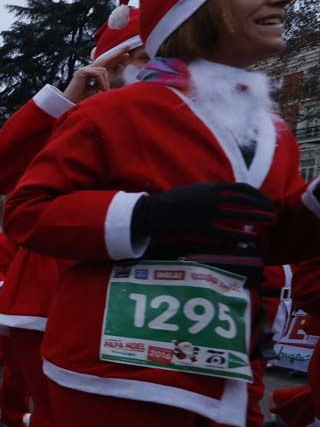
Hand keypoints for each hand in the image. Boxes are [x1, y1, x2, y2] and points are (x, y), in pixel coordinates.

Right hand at [62, 64, 110, 103]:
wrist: (67, 105)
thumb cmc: (80, 101)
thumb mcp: (94, 91)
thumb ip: (101, 85)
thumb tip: (113, 83)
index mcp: (87, 74)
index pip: (101, 70)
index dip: (107, 76)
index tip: (108, 86)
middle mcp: (84, 70)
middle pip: (103, 69)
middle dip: (106, 80)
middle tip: (105, 92)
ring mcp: (82, 70)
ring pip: (102, 70)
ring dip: (104, 82)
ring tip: (102, 92)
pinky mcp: (82, 72)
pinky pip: (98, 74)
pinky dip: (102, 82)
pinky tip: (100, 90)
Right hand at [131, 183, 275, 246]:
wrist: (153, 211)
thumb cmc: (172, 200)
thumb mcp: (194, 189)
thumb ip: (211, 191)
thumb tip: (226, 194)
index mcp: (211, 187)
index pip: (241, 188)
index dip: (257, 194)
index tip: (266, 201)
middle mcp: (212, 198)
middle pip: (245, 201)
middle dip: (262, 207)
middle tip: (273, 214)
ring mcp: (207, 213)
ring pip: (239, 215)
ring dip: (257, 219)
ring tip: (269, 223)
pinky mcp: (201, 229)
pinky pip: (226, 233)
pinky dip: (240, 236)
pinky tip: (250, 239)